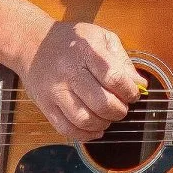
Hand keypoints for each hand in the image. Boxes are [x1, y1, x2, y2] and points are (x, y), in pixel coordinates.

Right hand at [19, 20, 146, 140]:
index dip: (129, 91)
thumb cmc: (72, 39)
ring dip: (104, 123)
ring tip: (109, 117)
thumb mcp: (101, 37)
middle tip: (123, 108)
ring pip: (84, 119)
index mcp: (86, 51)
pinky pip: (66, 129)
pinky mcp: (45, 105)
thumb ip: (122, 60)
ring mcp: (55, 91)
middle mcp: (69, 72)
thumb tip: (140, 84)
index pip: (114, 77)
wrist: (32, 43)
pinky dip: (85, 135)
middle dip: (119, 110)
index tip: (134, 94)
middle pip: (101, 102)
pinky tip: (95, 128)